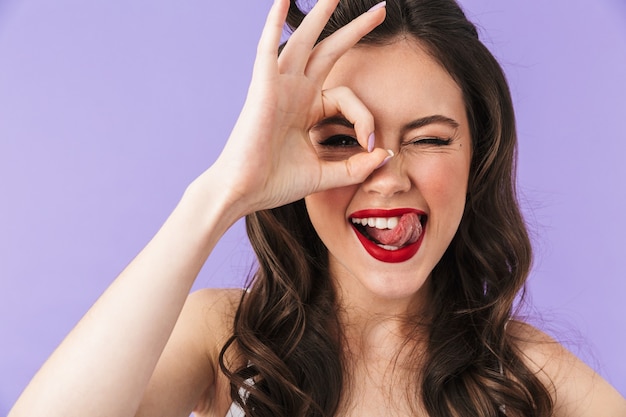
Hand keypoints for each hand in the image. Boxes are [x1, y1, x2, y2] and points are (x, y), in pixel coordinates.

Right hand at [210, 0, 388, 214]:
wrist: (244, 193)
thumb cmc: (276, 183)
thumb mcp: (325, 173)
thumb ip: (356, 166)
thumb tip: (386, 154)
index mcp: (309, 109)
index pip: (348, 97)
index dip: (366, 117)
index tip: (371, 145)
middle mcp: (295, 92)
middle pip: (329, 50)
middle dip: (355, 30)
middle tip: (381, 9)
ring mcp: (279, 87)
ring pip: (303, 40)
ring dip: (320, 14)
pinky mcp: (262, 88)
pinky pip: (268, 48)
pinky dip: (273, 23)